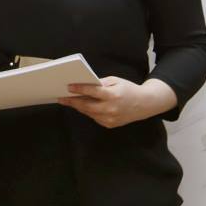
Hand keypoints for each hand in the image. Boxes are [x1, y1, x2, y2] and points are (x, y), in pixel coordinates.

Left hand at [57, 76, 176, 127]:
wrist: (144, 104)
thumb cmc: (128, 89)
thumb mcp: (116, 81)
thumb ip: (101, 84)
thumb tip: (86, 84)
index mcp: (113, 95)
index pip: (93, 92)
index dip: (80, 89)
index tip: (69, 87)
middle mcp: (111, 109)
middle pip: (87, 106)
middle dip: (73, 101)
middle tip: (61, 97)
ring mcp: (110, 118)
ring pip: (89, 113)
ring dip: (78, 107)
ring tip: (67, 101)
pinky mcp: (110, 124)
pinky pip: (95, 117)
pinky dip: (88, 111)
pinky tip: (81, 106)